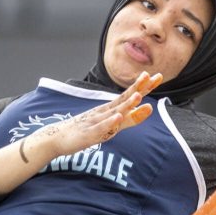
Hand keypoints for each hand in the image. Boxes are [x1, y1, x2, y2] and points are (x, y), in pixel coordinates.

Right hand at [39, 71, 162, 157]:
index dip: (144, 86)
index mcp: (110, 109)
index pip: (130, 95)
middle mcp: (104, 112)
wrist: (57, 138)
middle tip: (152, 77)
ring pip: (113, 112)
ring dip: (126, 104)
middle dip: (139, 89)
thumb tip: (147, 108)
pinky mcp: (88, 134)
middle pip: (124, 99)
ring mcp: (96, 121)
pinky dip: (109, 123)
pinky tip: (118, 118)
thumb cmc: (86, 130)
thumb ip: (130, 118)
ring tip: (138, 97)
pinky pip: (100, 128)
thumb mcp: (112, 124)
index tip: (158, 76)